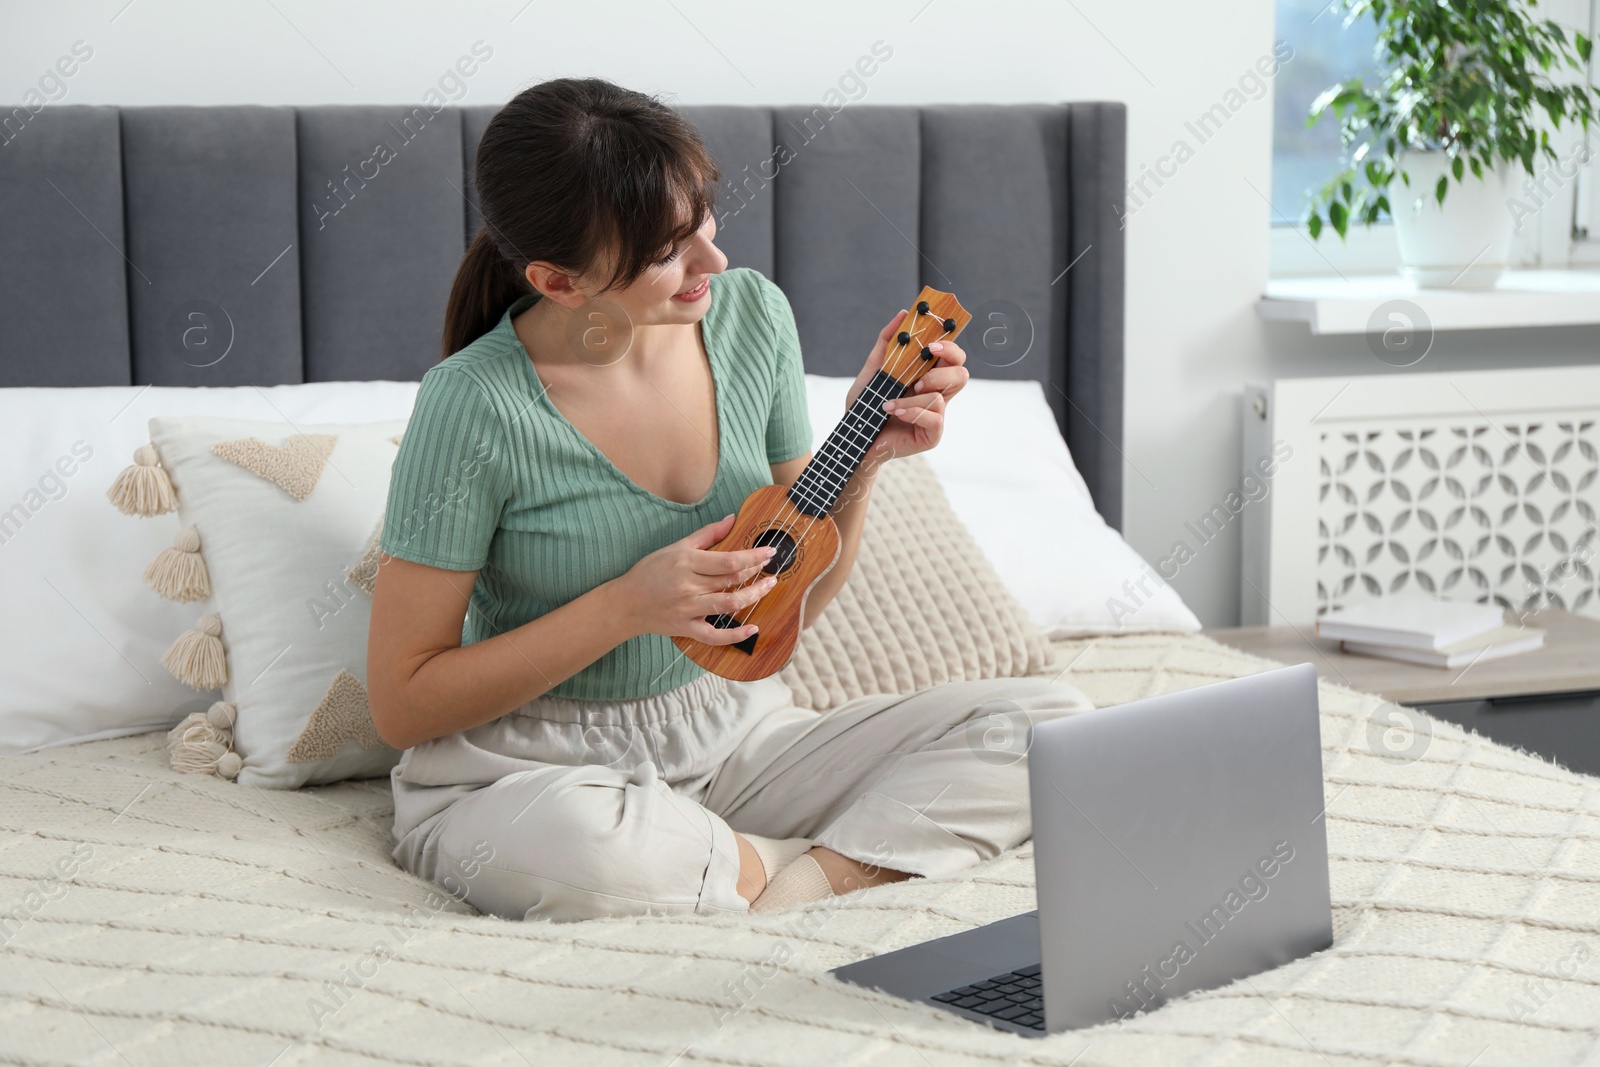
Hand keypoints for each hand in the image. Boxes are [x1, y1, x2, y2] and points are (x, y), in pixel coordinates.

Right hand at [613, 512, 777, 643]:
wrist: (626, 603)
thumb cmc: (650, 571)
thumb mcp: (676, 547)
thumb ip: (706, 534)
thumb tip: (732, 518)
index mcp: (686, 562)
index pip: (728, 560)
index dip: (753, 556)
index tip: (769, 552)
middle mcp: (689, 586)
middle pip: (731, 580)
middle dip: (755, 572)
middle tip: (770, 567)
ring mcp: (688, 609)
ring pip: (729, 604)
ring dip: (753, 596)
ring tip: (768, 587)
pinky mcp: (686, 628)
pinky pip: (714, 636)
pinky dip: (735, 635)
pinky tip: (752, 629)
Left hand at [845, 308, 968, 463]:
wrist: (855, 435)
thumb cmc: (866, 404)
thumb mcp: (873, 369)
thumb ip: (887, 343)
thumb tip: (903, 315)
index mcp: (928, 375)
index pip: (952, 356)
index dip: (950, 346)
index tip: (932, 343)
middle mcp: (936, 393)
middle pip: (961, 373)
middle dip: (941, 372)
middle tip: (918, 378)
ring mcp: (937, 415)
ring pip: (942, 396)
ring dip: (912, 398)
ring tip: (890, 402)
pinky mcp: (932, 434)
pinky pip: (935, 418)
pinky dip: (913, 412)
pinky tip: (896, 413)